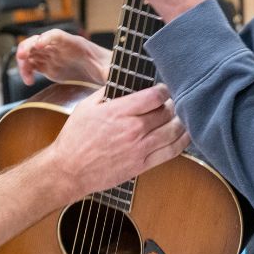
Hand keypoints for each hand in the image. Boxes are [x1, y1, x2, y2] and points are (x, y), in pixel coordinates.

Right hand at [16, 29, 110, 85]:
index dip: (47, 37)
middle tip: (22, 57)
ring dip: (23, 61)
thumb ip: (110, 72)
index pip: (57, 35)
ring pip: (31, 52)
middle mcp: (60, 47)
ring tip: (27, 77)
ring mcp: (52, 55)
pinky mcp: (48, 66)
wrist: (102, 70)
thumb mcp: (110, 70)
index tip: (39, 44)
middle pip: (38, 40)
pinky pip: (32, 65)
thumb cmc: (107, 67)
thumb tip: (113, 76)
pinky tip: (29, 82)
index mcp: (75, 44)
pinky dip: (26, 71)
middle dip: (27, 46)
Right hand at [48, 85, 188, 198]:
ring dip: (181, 121)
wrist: (69, 170)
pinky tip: (183, 135)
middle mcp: (133, 129)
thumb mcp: (86, 106)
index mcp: (119, 111)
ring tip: (181, 116)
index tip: (163, 89)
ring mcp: (139, 149)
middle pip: (167, 112)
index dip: (163, 90)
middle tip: (172, 102)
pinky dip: (181, 142)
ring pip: (173, 131)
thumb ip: (107, 92)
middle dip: (172, 104)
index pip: (154, 96)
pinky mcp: (142, 165)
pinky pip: (170, 152)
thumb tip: (123, 83)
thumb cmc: (75, 138)